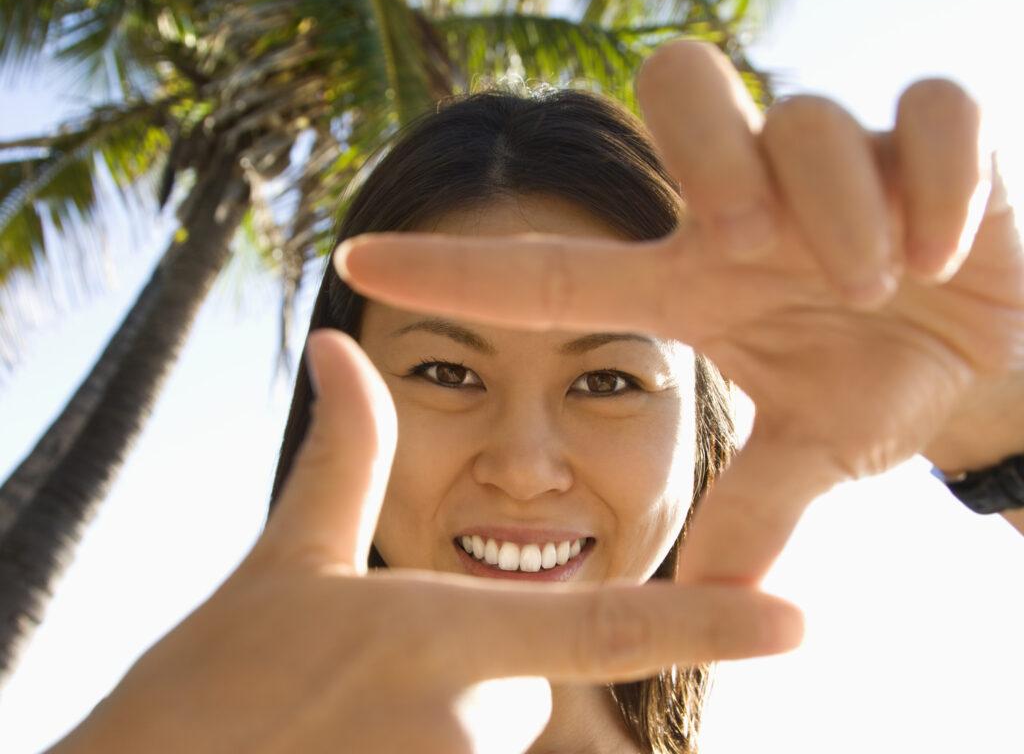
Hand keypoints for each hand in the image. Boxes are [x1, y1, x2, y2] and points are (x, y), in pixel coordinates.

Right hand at [48, 329, 800, 753]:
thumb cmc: (212, 686)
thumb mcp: (287, 559)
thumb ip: (345, 451)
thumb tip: (340, 341)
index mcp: (450, 639)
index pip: (606, 626)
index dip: (709, 622)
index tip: (799, 620)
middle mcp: (470, 725)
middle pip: (525, 685)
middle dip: (470, 670)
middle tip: (370, 679)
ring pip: (492, 734)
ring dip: (436, 724)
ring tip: (348, 723)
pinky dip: (420, 753)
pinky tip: (356, 746)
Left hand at [333, 40, 1023, 588]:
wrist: (989, 359)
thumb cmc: (873, 385)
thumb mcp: (809, 448)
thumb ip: (758, 506)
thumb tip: (718, 595)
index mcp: (693, 275)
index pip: (552, 271)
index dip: (453, 271)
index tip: (354, 265)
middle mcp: (749, 199)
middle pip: (678, 82)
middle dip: (711, 154)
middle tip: (756, 244)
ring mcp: (838, 159)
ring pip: (804, 113)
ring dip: (840, 206)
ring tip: (882, 283)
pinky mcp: (934, 142)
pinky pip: (928, 112)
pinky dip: (939, 176)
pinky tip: (947, 243)